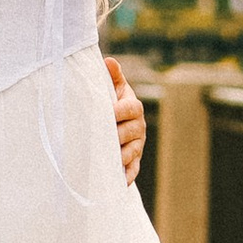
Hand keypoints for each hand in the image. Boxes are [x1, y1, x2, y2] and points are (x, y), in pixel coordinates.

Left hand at [106, 58, 146, 185]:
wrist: (114, 122)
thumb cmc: (110, 102)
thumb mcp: (111, 89)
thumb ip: (112, 77)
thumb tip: (108, 61)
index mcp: (132, 107)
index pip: (131, 108)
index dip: (120, 111)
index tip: (109, 112)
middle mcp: (138, 126)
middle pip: (132, 131)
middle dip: (119, 135)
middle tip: (104, 139)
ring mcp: (137, 145)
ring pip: (132, 151)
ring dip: (122, 156)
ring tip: (109, 159)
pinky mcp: (133, 161)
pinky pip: (133, 169)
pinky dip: (127, 175)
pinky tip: (119, 181)